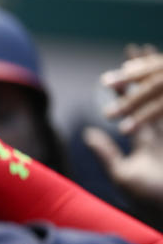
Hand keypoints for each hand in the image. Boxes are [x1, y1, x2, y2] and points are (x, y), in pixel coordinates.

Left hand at [83, 44, 162, 208]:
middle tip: (139, 45)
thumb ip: (106, 151)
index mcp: (146, 137)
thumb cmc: (148, 198)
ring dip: (157, 74)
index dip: (128, 86)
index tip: (121, 65)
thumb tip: (88, 132)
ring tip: (151, 51)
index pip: (135, 105)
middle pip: (152, 92)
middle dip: (146, 70)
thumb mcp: (122, 173)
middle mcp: (162, 130)